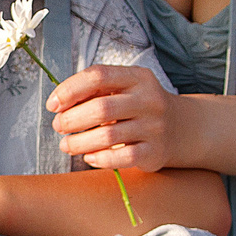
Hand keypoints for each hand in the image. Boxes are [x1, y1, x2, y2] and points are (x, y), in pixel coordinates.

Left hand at [48, 64, 176, 170]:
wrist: (182, 128)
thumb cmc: (139, 106)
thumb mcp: (125, 88)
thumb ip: (95, 91)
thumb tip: (59, 103)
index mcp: (137, 78)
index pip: (98, 76)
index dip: (70, 89)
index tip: (53, 104)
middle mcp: (148, 100)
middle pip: (101, 108)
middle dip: (71, 119)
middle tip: (58, 127)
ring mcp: (154, 127)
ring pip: (108, 136)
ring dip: (79, 143)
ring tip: (67, 145)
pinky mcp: (155, 152)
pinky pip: (122, 158)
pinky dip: (100, 159)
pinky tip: (89, 157)